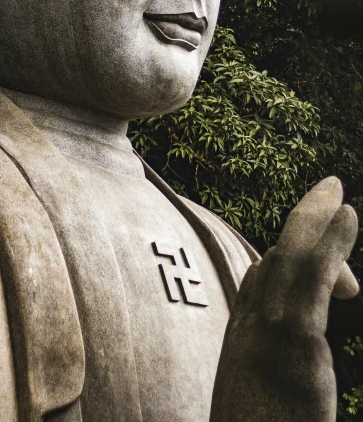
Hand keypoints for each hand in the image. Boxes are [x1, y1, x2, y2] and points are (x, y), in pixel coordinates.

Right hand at [210, 177, 358, 421]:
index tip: (335, 266)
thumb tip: (293, 368)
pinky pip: (307, 275)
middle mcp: (249, 329)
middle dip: (305, 226)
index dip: (293, 256)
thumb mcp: (266, 402)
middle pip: (273, 261)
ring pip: (287, 256)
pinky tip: (346, 214)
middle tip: (333, 195)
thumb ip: (275, 373)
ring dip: (314, 218)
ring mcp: (266, 332)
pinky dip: (326, 239)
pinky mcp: (292, 342)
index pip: (262, 280)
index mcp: (246, 344)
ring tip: (337, 192)